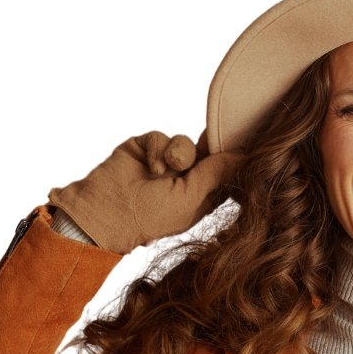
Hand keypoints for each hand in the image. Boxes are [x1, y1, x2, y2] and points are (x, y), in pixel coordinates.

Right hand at [48, 130, 238, 253]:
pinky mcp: (146, 148)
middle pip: (208, 151)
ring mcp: (165, 161)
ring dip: (179, 153)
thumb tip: (245, 156)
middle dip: (208, 149)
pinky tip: (151, 167)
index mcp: (202, 194)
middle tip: (208, 151)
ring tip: (165, 171)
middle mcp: (186, 177)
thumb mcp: (192, 197)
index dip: (231, 159)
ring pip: (186, 142)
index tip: (244, 147)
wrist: (107, 211)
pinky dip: (158, 149)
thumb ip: (216, 173)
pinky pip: (162, 137)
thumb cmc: (152, 216)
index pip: (224, 170)